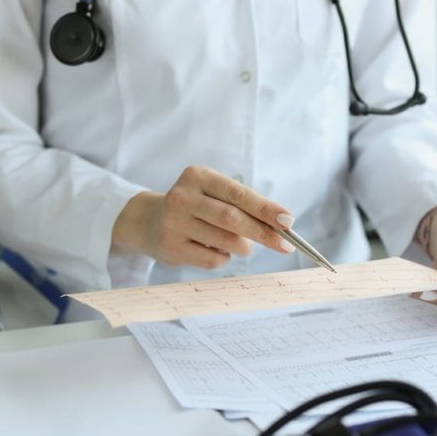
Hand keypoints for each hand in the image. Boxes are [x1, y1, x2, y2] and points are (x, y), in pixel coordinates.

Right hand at [112, 166, 295, 268]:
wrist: (148, 222)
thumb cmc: (197, 206)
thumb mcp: (215, 194)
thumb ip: (246, 205)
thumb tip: (283, 225)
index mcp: (198, 176)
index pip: (238, 194)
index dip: (266, 208)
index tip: (288, 221)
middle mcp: (182, 197)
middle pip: (232, 219)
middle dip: (263, 233)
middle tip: (285, 244)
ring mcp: (173, 223)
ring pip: (226, 242)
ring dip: (243, 247)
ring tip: (241, 244)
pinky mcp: (171, 248)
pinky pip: (214, 259)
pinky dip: (225, 257)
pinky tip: (215, 249)